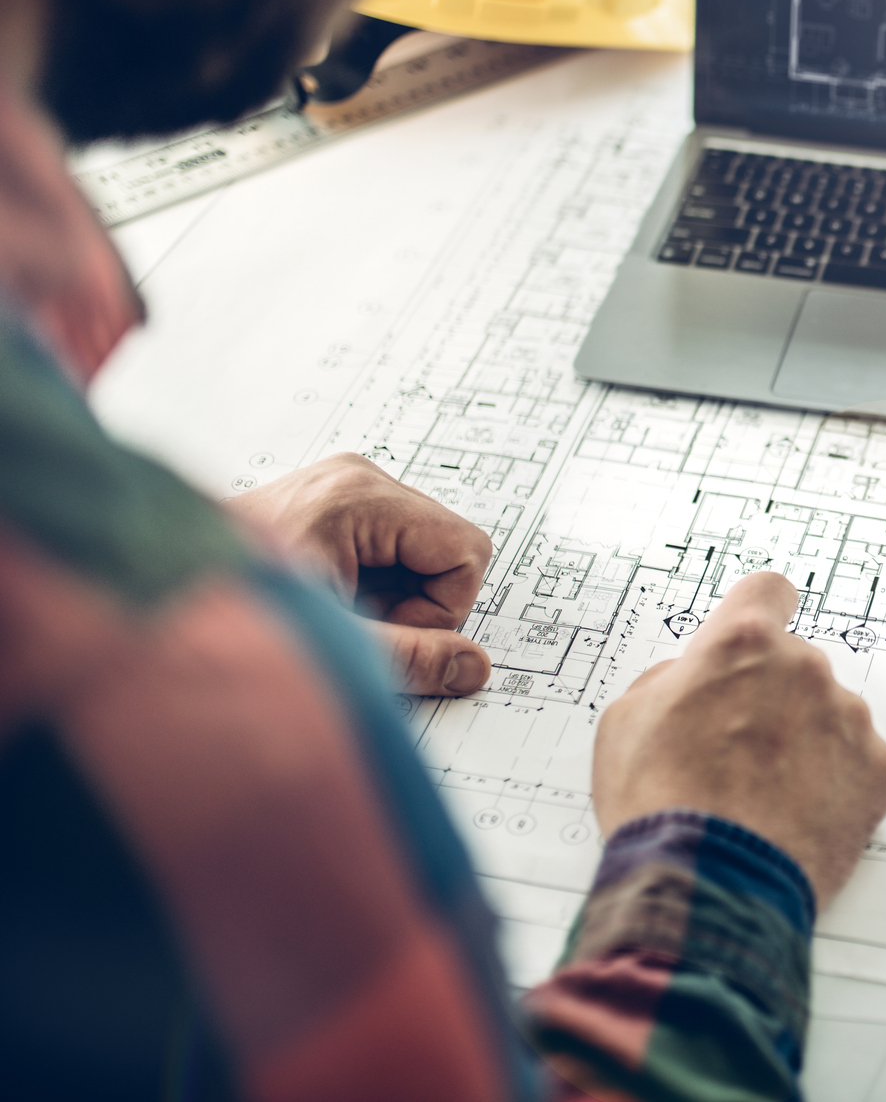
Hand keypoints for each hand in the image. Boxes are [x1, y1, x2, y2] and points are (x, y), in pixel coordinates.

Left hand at [229, 452, 492, 695]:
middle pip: (445, 547)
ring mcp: (344, 484)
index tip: (387, 630)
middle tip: (360, 623)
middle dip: (418, 600)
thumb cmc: (231, 610)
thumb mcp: (333, 645)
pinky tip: (333, 596)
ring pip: (422, 548)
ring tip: (339, 610)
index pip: (464, 550)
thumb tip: (472, 667)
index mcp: (359, 496)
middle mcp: (356, 477)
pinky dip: (375, 582)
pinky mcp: (332, 498)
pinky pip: (392, 544)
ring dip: (395, 594)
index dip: (441, 607)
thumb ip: (410, 660)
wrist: (154, 594)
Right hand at [591, 572, 885, 906]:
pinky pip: (858, 763)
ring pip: (830, 715)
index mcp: (744, 644)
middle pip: (796, 666)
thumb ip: (671, 680)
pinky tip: (796, 816)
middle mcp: (805, 669)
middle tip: (738, 754)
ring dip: (805, 743)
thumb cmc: (661, 805)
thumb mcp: (625, 722)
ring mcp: (849, 719)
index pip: (768, 592)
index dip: (758, 616)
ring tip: (763, 797)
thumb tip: (693, 680)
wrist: (707, 885)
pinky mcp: (879, 770)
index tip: (757, 638)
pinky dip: (834, 785)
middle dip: (773, 699)